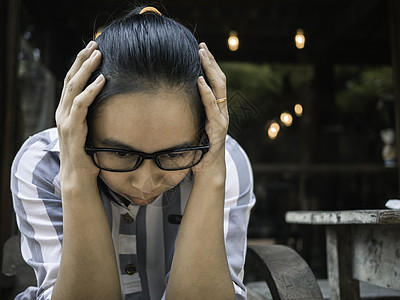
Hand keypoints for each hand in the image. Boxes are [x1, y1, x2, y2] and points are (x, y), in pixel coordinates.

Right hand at [55, 41, 104, 178]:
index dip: (80, 64)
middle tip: (94, 43)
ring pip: (73, 87)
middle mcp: (63, 113)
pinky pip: (81, 105)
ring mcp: (66, 120)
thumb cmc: (88, 156)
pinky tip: (102, 80)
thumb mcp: (91, 132)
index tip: (92, 49)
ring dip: (86, 69)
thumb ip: (94, 118)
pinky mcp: (72, 129)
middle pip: (71, 79)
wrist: (79, 178)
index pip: (72, 82)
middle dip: (82, 60)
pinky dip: (91, 90)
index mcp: (67, 112)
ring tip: (98, 54)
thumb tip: (112, 107)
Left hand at [192, 43, 228, 176]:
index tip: (201, 50)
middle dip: (211, 62)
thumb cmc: (200, 149)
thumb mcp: (194, 127)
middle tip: (202, 46)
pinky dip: (206, 93)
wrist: (208, 170)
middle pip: (219, 81)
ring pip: (219, 90)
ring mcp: (221, 119)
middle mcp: (222, 111)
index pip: (216, 83)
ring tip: (202, 55)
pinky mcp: (218, 129)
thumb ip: (191, 114)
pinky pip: (212, 108)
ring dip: (210, 70)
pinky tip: (200, 81)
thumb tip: (173, 101)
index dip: (210, 66)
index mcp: (216, 109)